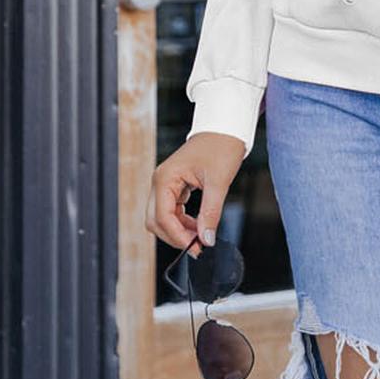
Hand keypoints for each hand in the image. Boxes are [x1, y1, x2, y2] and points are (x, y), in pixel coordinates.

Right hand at [145, 132, 247, 256]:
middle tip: (197, 248)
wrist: (224, 130)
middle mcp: (160, 182)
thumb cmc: (220, 147)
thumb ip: (211, 212)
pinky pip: (171, 211)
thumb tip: (206, 238)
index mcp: (165, 178)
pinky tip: (198, 227)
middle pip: (155, 220)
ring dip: (178, 231)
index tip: (195, 248)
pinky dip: (182, 223)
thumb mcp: (218, 182)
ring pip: (161, 218)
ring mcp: (165, 184)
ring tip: (200, 238)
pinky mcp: (173, 187)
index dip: (177, 236)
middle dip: (174, 236)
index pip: (162, 216)